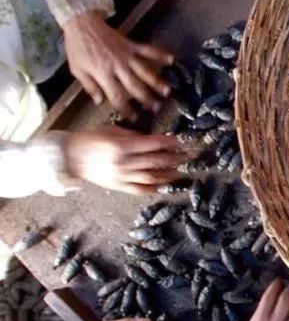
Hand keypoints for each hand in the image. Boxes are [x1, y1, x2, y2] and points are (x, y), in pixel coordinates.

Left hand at [62, 11, 172, 118]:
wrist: (82, 24)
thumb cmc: (77, 48)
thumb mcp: (77, 70)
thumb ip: (89, 86)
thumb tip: (100, 101)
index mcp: (103, 74)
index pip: (117, 96)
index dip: (126, 108)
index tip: (133, 116)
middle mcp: (118, 66)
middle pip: (135, 86)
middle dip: (146, 99)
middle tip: (156, 108)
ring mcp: (127, 55)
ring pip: (145, 71)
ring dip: (157, 82)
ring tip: (167, 91)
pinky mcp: (131, 45)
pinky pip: (148, 50)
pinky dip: (160, 54)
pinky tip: (171, 60)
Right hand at [63, 127, 186, 194]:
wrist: (69, 157)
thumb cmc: (90, 140)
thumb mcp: (112, 130)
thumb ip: (133, 135)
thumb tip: (154, 140)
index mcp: (122, 146)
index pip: (153, 144)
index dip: (169, 143)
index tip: (181, 141)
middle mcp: (124, 163)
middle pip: (156, 161)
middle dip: (174, 158)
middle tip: (188, 156)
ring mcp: (121, 177)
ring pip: (151, 177)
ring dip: (169, 174)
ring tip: (181, 171)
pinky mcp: (118, 187)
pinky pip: (140, 190)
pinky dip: (154, 188)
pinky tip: (164, 185)